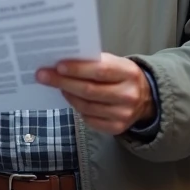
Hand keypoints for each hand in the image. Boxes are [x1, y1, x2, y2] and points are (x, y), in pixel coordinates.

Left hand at [36, 53, 154, 134]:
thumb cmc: (121, 75)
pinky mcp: (117, 127)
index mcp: (128, 73)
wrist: (146, 98)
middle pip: (89, 90)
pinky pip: (89, 119)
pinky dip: (78, 108)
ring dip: (68, 95)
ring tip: (58, 87)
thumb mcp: (115, 63)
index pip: (100, 71)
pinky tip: (72, 99)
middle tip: (43, 76)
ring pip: (86, 106)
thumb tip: (61, 64)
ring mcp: (124, 114)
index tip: (57, 66)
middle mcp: (128, 95)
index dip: (77, 69)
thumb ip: (94, 62)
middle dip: (63, 82)